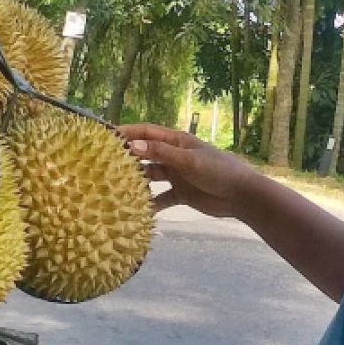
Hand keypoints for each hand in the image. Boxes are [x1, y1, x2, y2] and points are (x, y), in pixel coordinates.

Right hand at [117, 123, 257, 217]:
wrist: (241, 195)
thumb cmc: (217, 171)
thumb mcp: (189, 160)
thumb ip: (162, 154)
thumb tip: (132, 146)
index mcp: (177, 141)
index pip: (146, 133)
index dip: (127, 133)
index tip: (105, 137)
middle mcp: (174, 156)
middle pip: (146, 155)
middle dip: (127, 159)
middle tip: (102, 166)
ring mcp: (177, 175)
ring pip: (150, 177)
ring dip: (136, 182)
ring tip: (114, 189)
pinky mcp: (181, 194)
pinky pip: (160, 198)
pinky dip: (149, 204)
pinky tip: (135, 211)